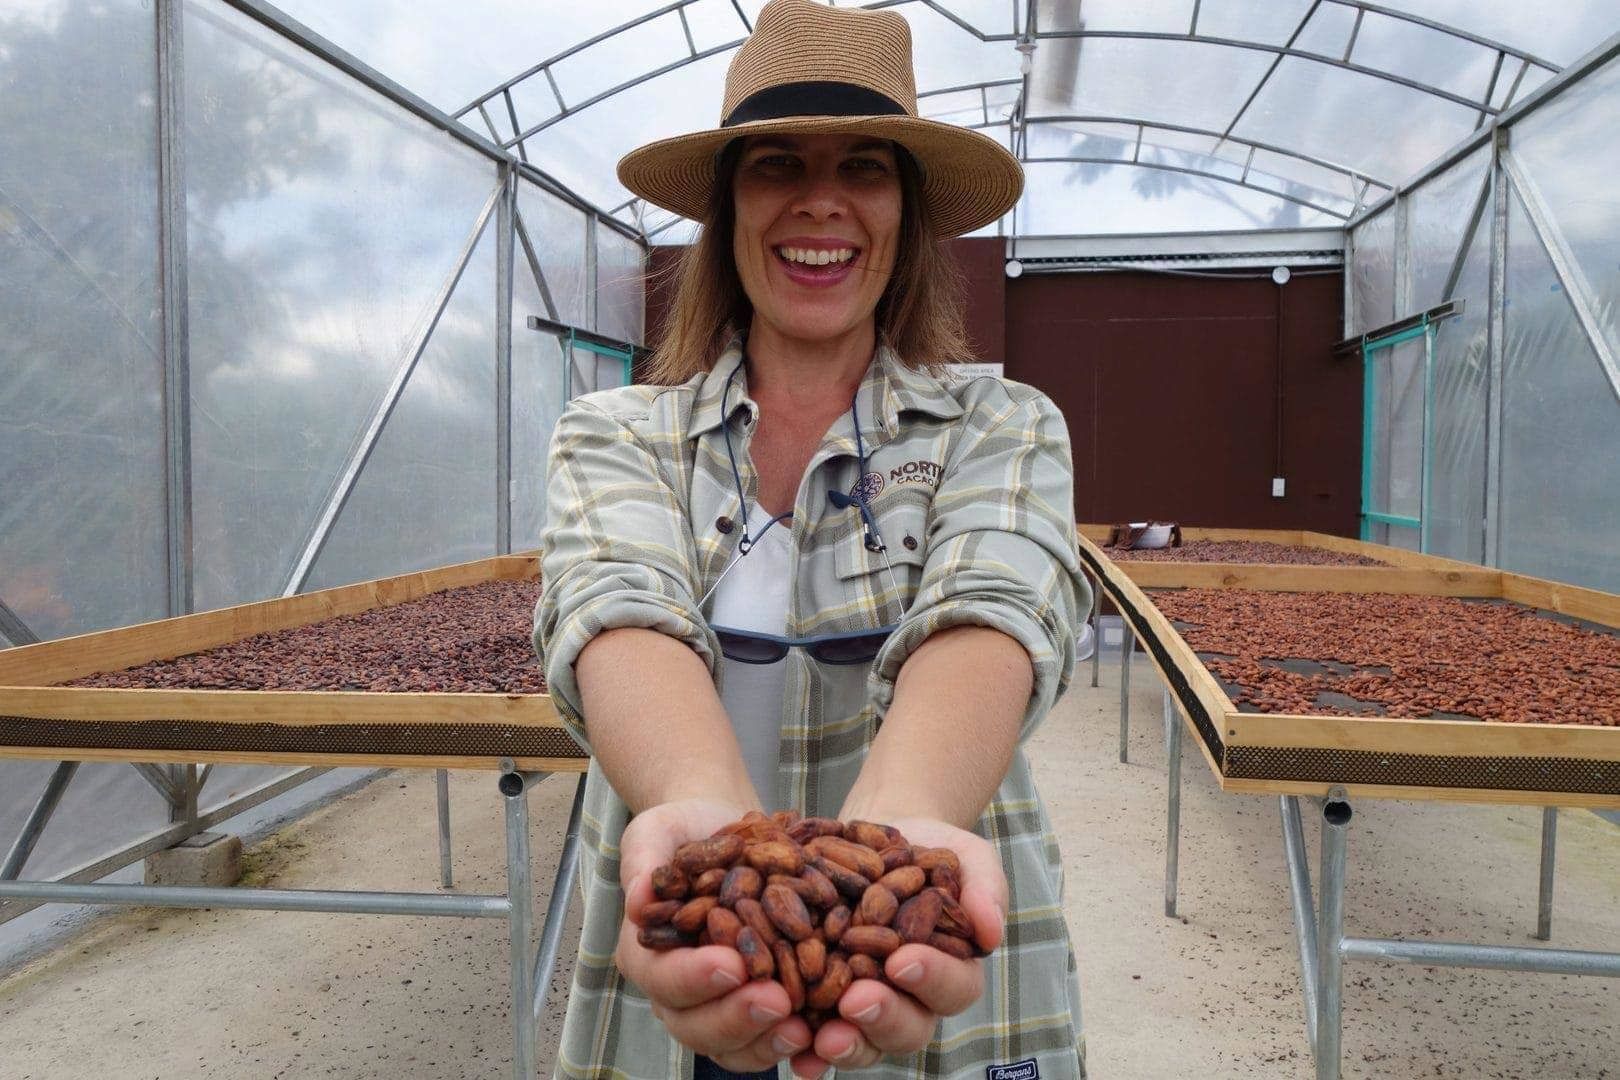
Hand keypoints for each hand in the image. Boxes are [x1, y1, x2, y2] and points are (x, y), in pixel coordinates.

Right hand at [615, 799, 814, 1069]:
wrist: (724, 833)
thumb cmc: (686, 830)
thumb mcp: (658, 831)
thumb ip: (645, 860)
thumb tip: (639, 899)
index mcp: (648, 953)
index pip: (662, 977)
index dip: (693, 977)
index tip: (731, 964)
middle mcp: (677, 990)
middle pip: (695, 1024)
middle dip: (736, 1016)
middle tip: (775, 999)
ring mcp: (716, 1005)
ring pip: (733, 1045)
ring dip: (765, 1040)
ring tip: (800, 1027)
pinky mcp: (756, 1006)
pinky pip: (768, 1039)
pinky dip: (792, 1040)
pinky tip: (820, 1029)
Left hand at [791, 816, 1007, 1075]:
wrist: (873, 836)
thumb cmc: (927, 849)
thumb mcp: (966, 856)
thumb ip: (985, 888)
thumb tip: (991, 932)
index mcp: (952, 970)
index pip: (953, 987)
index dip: (931, 979)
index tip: (902, 960)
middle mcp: (910, 999)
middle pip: (907, 1028)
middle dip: (882, 1017)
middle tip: (857, 1000)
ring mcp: (865, 1005)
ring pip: (863, 1042)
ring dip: (844, 1044)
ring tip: (822, 1037)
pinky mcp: (822, 1001)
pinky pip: (815, 1036)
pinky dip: (804, 1051)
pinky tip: (792, 1054)